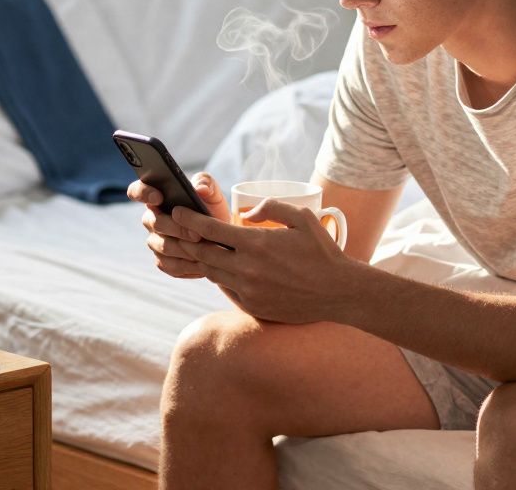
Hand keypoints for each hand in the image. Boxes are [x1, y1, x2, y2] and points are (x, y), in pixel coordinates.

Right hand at [127, 172, 229, 279]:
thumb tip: (199, 188)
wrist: (221, 238)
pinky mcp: (163, 262)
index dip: (143, 193)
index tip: (159, 197)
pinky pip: (169, 265)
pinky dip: (187, 265)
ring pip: (163, 246)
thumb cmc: (212, 210)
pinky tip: (203, 263)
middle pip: (155, 223)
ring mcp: (155, 241)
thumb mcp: (213, 193)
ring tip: (206, 249)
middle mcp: (151, 219)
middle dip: (177, 228)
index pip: (137, 191)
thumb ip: (206, 183)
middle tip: (198, 234)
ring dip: (185, 248)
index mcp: (157, 197)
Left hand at [172, 197, 359, 323]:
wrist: (339, 292)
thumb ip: (270, 208)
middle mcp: (247, 269)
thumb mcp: (301, 217)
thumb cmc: (322, 251)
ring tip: (198, 248)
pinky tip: (224, 268)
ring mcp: (248, 291)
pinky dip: (221, 277)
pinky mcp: (252, 307)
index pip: (209, 230)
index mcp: (256, 244)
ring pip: (212, 273)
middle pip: (202, 253)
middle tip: (177, 231)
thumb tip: (244, 214)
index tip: (176, 212)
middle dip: (185, 240)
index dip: (188, 220)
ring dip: (203, 259)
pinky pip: (227, 289)